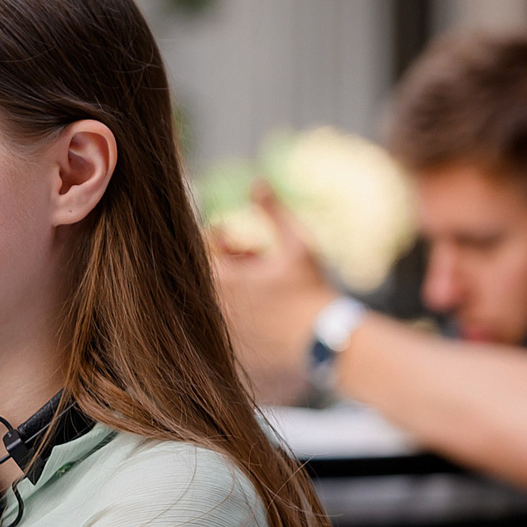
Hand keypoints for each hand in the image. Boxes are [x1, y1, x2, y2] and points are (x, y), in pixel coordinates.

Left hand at [208, 185, 338, 403]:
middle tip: (258, 263)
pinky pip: (220, 320)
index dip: (226, 238)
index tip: (251, 245)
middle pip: (206, 271)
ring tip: (263, 287)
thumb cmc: (310, 290)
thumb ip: (273, 212)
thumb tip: (257, 181)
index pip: (204, 246)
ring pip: (213, 295)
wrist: (322, 341)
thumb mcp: (296, 245)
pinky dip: (238, 310)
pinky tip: (261, 312)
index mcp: (223, 279)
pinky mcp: (225, 345)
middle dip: (231, 261)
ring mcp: (218, 327)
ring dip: (234, 285)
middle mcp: (213, 304)